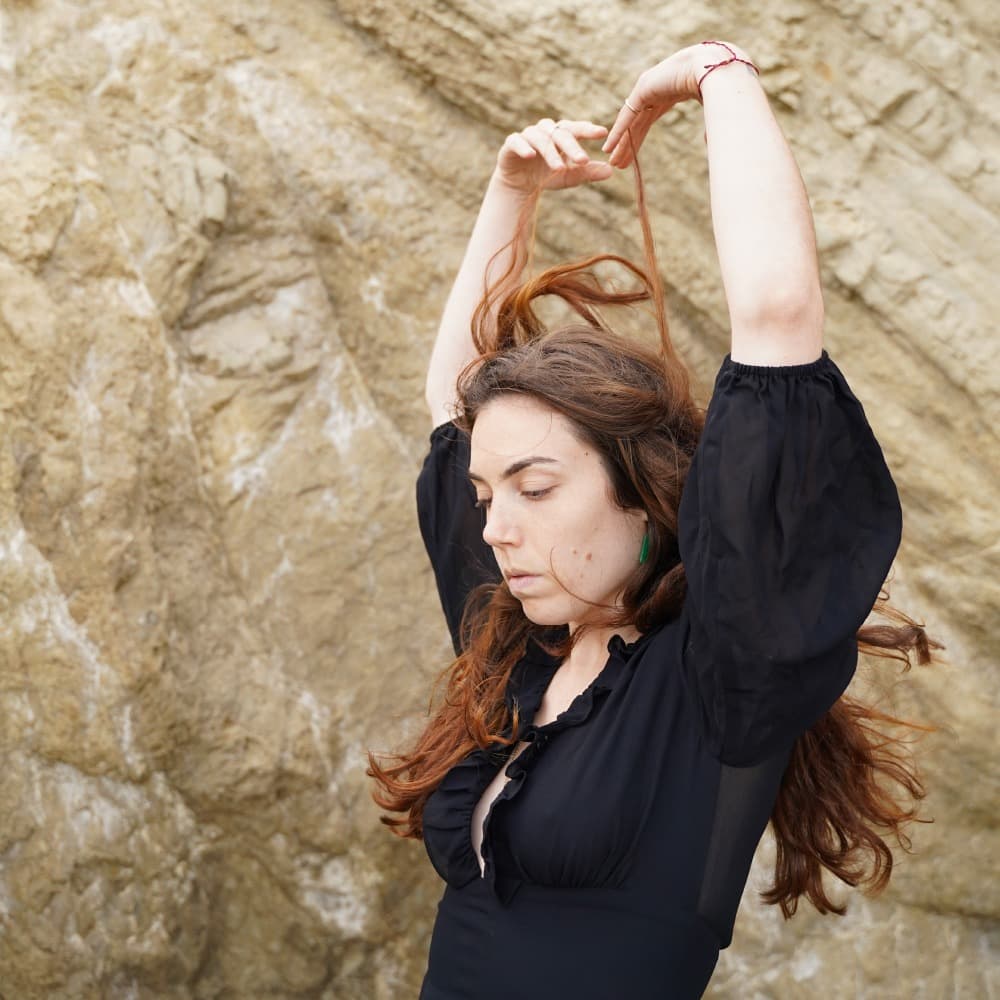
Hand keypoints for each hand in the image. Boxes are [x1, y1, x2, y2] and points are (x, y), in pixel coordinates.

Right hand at [493, 118, 612, 194]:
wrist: (520, 184)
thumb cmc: (547, 175)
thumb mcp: (569, 176)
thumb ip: (587, 172)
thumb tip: (611, 172)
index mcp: (561, 134)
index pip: (576, 128)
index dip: (588, 129)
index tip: (602, 133)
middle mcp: (545, 131)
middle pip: (560, 134)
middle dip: (572, 147)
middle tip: (583, 160)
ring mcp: (527, 135)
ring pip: (541, 139)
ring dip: (551, 152)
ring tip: (560, 168)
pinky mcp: (511, 144)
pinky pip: (517, 141)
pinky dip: (523, 147)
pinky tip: (530, 155)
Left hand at [603, 43, 749, 167]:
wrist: (715, 68)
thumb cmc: (721, 86)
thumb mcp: (713, 112)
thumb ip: (709, 128)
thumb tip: (712, 145)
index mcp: (671, 92)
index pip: (649, 120)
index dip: (639, 139)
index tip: (632, 157)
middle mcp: (656, 90)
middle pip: (637, 123)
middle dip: (628, 144)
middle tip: (618, 163)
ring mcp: (648, 88)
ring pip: (630, 122)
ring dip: (620, 142)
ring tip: (611, 160)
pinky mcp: (643, 89)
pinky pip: (628, 116)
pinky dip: (618, 132)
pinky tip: (608, 147)